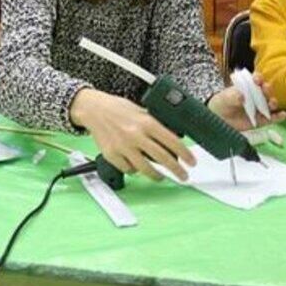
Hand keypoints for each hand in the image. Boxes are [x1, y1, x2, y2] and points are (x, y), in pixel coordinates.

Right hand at [69, 88, 193, 181]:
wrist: (94, 109)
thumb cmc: (118, 108)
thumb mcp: (141, 110)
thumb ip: (155, 123)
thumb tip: (173, 137)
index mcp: (147, 122)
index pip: (172, 141)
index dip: (185, 153)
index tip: (191, 161)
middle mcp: (136, 135)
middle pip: (162, 158)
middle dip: (176, 170)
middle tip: (183, 175)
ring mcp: (123, 147)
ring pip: (145, 169)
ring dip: (157, 175)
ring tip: (161, 176)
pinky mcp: (112, 155)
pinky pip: (128, 169)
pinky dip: (135, 170)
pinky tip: (138, 167)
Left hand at [208, 73, 285, 129]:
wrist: (218, 119)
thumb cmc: (222, 104)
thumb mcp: (224, 99)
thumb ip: (233, 97)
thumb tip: (241, 96)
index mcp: (249, 86)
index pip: (257, 79)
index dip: (258, 78)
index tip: (257, 80)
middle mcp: (257, 95)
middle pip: (266, 91)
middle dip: (267, 89)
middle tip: (264, 89)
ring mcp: (260, 108)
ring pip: (270, 104)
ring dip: (273, 102)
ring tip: (271, 103)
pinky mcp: (261, 120)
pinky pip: (272, 118)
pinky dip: (278, 117)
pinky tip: (283, 115)